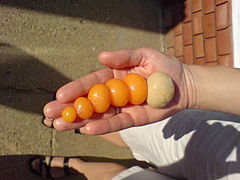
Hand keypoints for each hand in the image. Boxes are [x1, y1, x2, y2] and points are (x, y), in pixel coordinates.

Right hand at [43, 48, 188, 134]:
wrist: (182, 84)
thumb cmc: (163, 67)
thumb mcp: (143, 55)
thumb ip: (123, 56)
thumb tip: (101, 56)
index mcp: (114, 77)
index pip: (90, 83)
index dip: (75, 89)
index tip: (59, 95)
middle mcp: (114, 94)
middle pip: (88, 101)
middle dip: (69, 107)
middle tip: (49, 114)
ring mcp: (122, 107)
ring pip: (97, 115)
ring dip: (79, 121)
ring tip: (59, 125)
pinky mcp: (133, 119)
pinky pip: (116, 124)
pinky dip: (102, 127)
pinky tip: (87, 129)